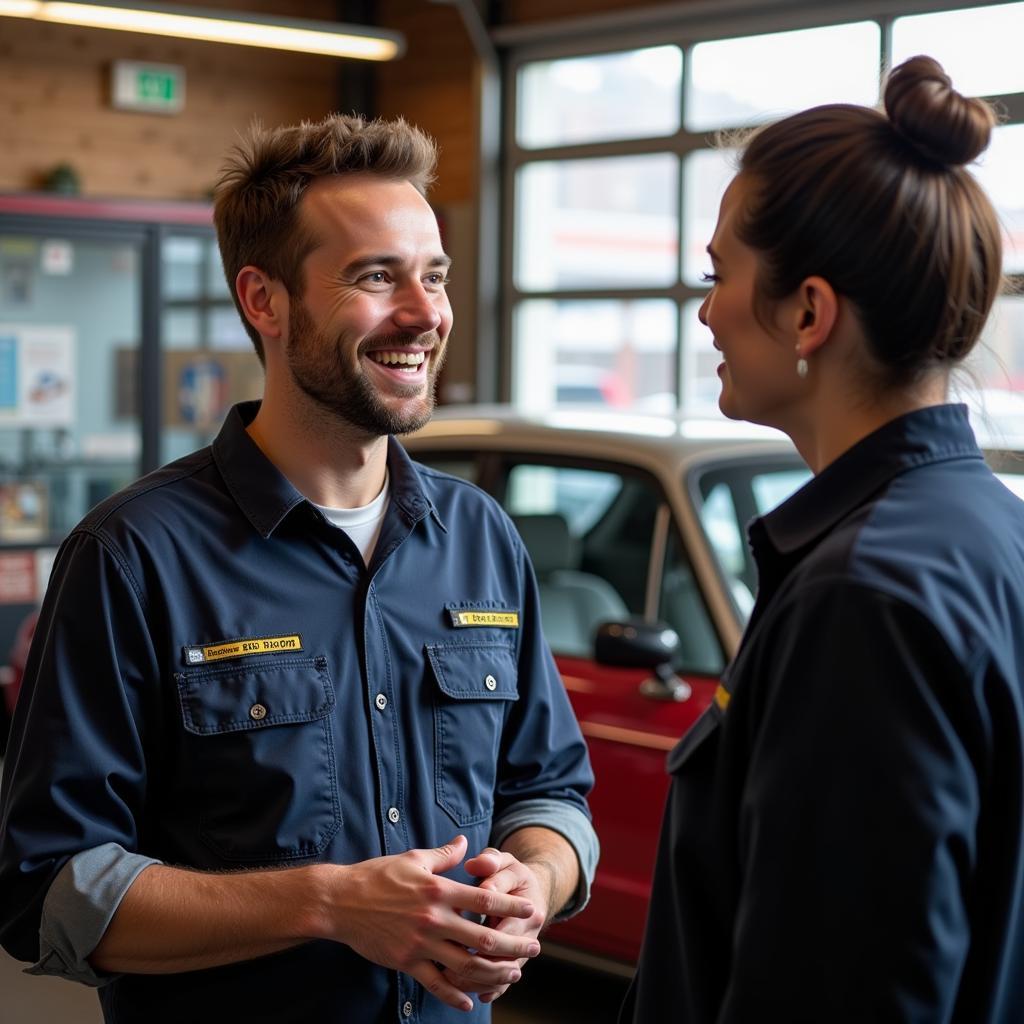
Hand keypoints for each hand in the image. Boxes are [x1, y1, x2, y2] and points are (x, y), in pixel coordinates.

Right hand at [326, 835, 540, 1012]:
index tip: (531, 910)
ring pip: (465, 965)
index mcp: (438, 891)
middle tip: (534, 948)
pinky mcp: (406, 961)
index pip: (484, 900)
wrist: (341, 901)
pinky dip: (455, 994)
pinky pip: (435, 983)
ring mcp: (421, 943)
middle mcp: (434, 919)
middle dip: (513, 945)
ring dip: (493, 972)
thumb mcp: (413, 859)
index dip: (511, 907)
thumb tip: (464, 842)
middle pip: (483, 938)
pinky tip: (470, 1000)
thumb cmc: (377, 876)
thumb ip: (443, 855)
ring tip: (512, 974)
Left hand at [444, 846, 549, 1004]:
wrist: (532, 892)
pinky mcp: (516, 960)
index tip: (455, 933)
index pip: (505, 923)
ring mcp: (523, 949)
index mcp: (527, 905)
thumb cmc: (509, 874)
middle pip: (504, 955)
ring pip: (504, 972)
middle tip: (446, 966)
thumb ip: (489, 861)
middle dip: (476, 962)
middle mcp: (530, 931)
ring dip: (479, 979)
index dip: (482, 931)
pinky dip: (491, 990)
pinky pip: (504, 981)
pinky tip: (472, 996)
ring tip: (451, 981)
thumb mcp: (502, 861)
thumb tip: (475, 864)